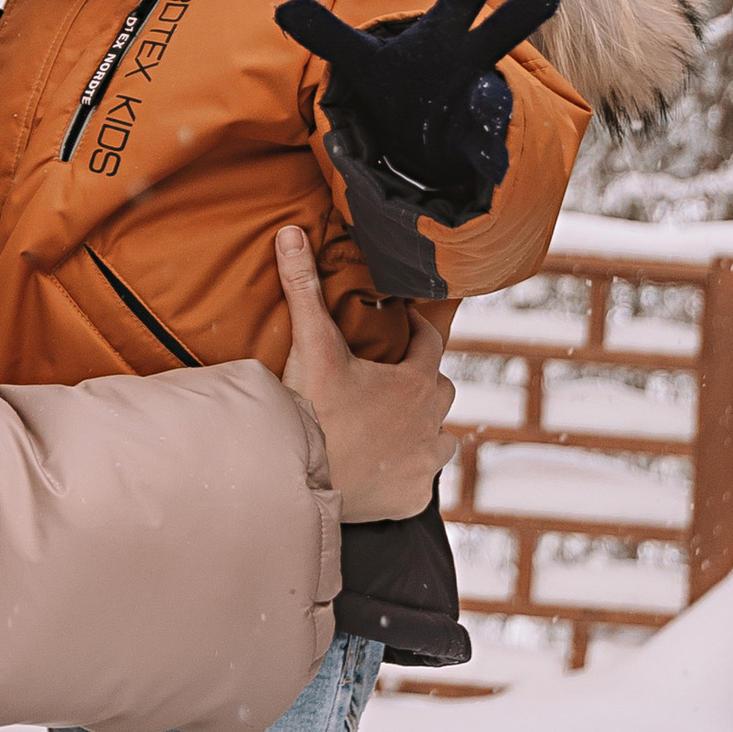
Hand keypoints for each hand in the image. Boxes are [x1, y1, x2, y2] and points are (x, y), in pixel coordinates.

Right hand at [276, 228, 453, 518]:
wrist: (297, 478)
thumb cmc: (310, 409)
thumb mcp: (311, 344)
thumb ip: (303, 286)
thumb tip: (291, 232)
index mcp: (416, 382)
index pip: (431, 342)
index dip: (418, 329)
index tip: (405, 325)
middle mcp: (431, 422)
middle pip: (441, 392)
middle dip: (423, 383)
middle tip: (392, 381)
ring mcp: (424, 463)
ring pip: (441, 440)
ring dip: (425, 431)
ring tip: (395, 428)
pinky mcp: (413, 499)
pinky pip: (421, 484)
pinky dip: (407, 475)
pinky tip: (384, 472)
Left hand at [278, 0, 560, 215]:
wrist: (417, 142)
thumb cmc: (400, 85)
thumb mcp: (359, 61)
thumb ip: (326, 34)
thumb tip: (281, 8)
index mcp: (446, 31)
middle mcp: (472, 60)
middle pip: (510, 26)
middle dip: (527, 6)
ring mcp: (479, 103)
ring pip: (500, 92)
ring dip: (493, 94)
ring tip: (484, 96)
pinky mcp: (477, 145)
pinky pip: (491, 148)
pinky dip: (490, 155)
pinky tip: (490, 165)